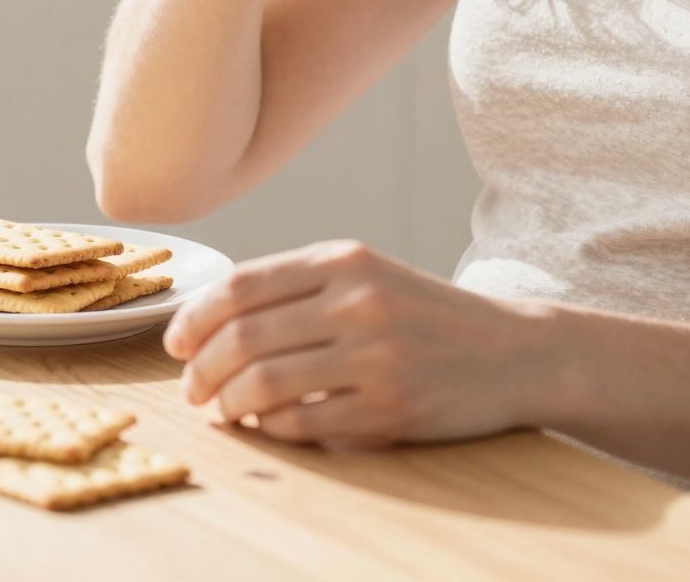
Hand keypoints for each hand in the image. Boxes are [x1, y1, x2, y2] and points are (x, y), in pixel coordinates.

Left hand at [160, 239, 543, 450]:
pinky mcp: (391, 406)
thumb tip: (211, 323)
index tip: (175, 344)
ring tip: (222, 411)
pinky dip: (270, 429)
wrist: (514, 351)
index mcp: (344, 260)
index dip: (193, 319)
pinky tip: (266, 427)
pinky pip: (303, 423)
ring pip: (263, 383)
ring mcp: (375, 354)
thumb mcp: (367, 276)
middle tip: (190, 389)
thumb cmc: (425, 314)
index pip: (240, 286)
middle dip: (200, 369)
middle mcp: (357, 300)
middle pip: (242, 337)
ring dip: (227, 404)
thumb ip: (298, 289)